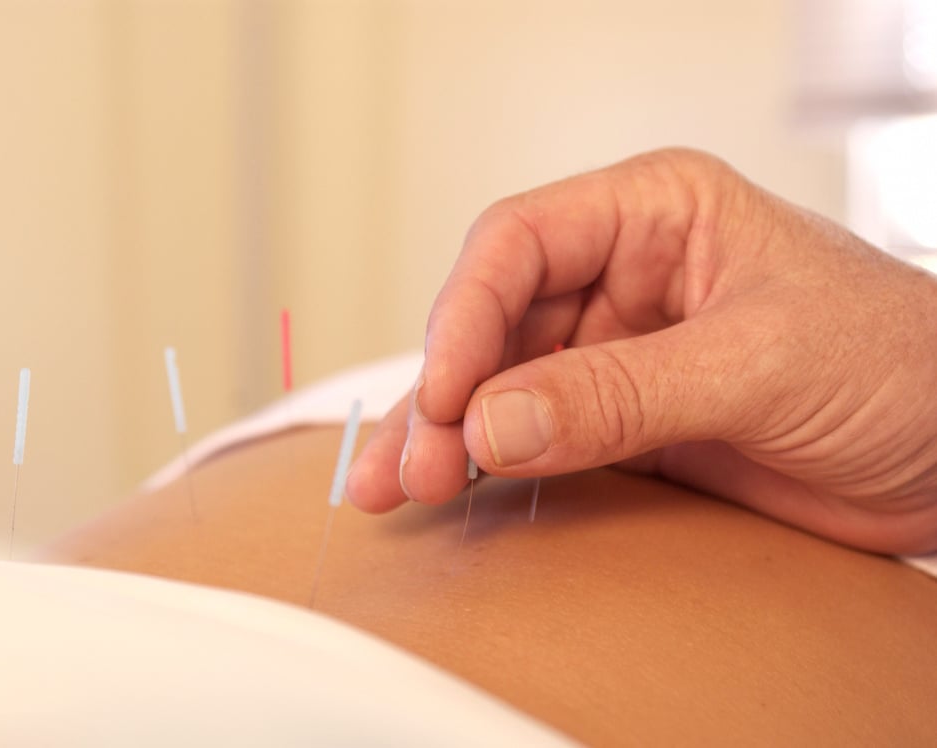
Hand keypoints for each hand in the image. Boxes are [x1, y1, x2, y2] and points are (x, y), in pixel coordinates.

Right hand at [347, 148, 936, 554]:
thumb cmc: (906, 363)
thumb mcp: (761, 362)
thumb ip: (620, 394)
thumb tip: (491, 425)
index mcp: (655, 214)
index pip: (520, 244)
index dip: (466, 315)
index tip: (447, 395)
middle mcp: (623, 278)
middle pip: (493, 322)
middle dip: (444, 393)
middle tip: (413, 465)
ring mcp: (618, 356)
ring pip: (500, 387)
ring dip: (447, 437)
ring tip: (398, 489)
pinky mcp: (624, 425)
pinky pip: (538, 440)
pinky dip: (492, 469)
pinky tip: (452, 492)